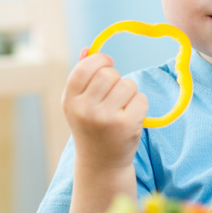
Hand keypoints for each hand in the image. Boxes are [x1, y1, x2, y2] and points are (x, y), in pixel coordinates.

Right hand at [62, 48, 147, 169]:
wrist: (101, 164)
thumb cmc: (90, 127)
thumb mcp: (78, 104)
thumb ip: (81, 76)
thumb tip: (88, 49)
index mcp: (70, 101)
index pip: (84, 68)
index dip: (99, 60)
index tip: (108, 63)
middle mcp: (85, 110)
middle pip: (109, 74)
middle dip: (116, 78)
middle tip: (114, 92)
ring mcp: (106, 118)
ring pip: (127, 84)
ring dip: (129, 92)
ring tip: (121, 107)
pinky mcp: (127, 125)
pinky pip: (141, 98)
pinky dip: (140, 104)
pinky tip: (131, 117)